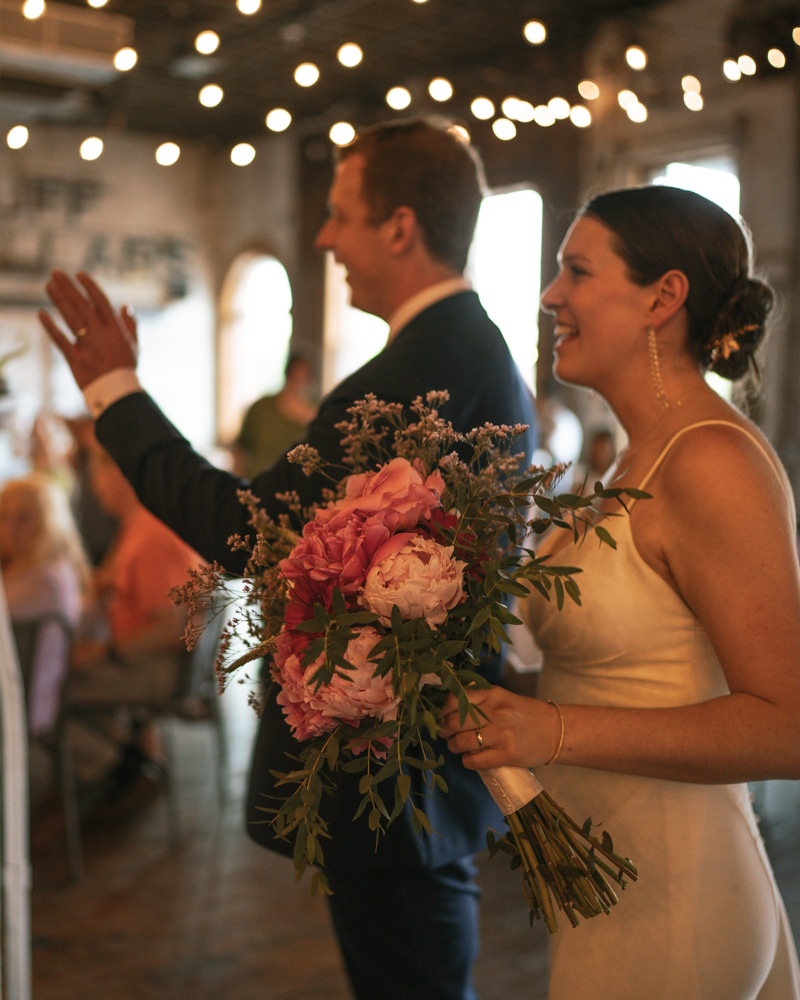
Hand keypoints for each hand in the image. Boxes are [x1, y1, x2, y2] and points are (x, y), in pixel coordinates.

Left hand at [38, 270, 137, 389]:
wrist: (117, 393)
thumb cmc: (126, 369)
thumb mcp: (134, 345)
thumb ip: (130, 324)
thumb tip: (126, 305)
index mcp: (115, 330)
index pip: (101, 302)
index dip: (90, 286)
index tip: (79, 274)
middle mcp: (100, 335)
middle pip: (82, 305)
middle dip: (68, 287)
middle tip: (55, 272)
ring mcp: (87, 346)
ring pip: (70, 318)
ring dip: (58, 300)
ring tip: (49, 285)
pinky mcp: (75, 359)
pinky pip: (60, 340)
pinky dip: (50, 326)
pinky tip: (41, 313)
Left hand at [439, 686, 559, 770]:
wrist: (555, 731)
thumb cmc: (525, 714)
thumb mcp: (503, 697)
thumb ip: (479, 698)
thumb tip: (450, 702)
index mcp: (493, 695)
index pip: (457, 699)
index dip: (444, 710)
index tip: (443, 716)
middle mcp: (496, 712)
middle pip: (454, 722)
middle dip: (444, 730)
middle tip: (446, 733)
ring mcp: (502, 734)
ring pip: (461, 742)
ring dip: (454, 746)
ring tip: (457, 746)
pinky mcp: (507, 755)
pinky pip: (474, 761)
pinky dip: (467, 761)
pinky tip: (472, 758)